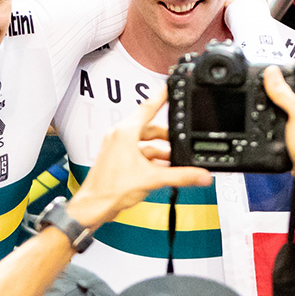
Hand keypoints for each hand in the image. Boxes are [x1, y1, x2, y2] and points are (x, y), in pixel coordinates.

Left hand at [67, 92, 210, 229]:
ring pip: (144, 142)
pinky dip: (152, 159)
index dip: (162, 96)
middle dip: (167, 135)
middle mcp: (119, 136)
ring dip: (160, 150)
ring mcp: (117, 147)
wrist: (94, 207)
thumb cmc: (110, 189)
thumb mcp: (153, 179)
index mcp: (125, 132)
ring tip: (176, 160)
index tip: (171, 88)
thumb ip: (181, 176)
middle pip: (149, 127)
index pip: (148, 107)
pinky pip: (138, 152)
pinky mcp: (117, 159)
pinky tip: (163, 169)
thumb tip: (201, 175)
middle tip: (182, 139)